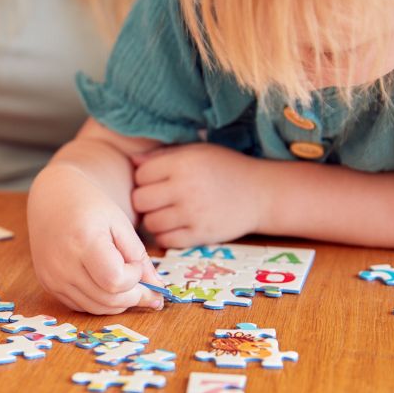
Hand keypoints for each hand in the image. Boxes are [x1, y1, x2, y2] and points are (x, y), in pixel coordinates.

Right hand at [28, 165, 164, 314]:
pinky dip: (100, 302)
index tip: (136, 264)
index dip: (134, 278)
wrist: (52, 200)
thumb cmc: (90, 206)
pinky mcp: (48, 285)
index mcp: (83, 242)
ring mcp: (53, 278)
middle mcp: (63, 264)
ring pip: (95, 308)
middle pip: (107, 299)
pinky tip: (108, 288)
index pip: (115, 281)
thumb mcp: (120, 224)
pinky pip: (81, 306)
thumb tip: (158, 288)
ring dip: (119, 303)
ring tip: (129, 288)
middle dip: (134, 297)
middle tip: (147, 289)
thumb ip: (139, 257)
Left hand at [131, 143, 272, 247]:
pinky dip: (165, 235)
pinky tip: (175, 226)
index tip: (155, 181)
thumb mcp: (196, 152)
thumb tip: (132, 162)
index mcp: (183, 164)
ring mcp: (193, 214)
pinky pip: (165, 240)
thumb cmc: (224, 168)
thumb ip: (163, 156)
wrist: (261, 193)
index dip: (144, 179)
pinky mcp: (200, 235)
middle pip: (140, 200)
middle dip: (145, 200)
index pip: (140, 175)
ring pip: (150, 223)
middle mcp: (186, 188)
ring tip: (166, 213)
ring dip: (154, 219)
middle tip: (157, 200)